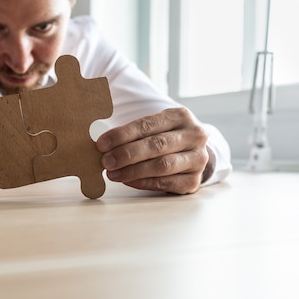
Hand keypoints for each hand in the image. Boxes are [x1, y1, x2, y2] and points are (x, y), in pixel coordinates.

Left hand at [96, 107, 212, 193]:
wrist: (192, 155)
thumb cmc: (165, 138)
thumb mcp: (155, 127)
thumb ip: (134, 133)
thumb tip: (103, 145)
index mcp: (181, 116)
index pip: (148, 124)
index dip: (122, 135)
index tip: (101, 144)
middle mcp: (194, 136)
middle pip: (156, 145)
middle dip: (126, 154)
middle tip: (105, 161)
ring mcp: (197, 159)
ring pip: (162, 165)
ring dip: (132, 171)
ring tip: (112, 173)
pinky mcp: (194, 180)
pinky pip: (165, 183)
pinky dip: (143, 182)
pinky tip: (127, 181)